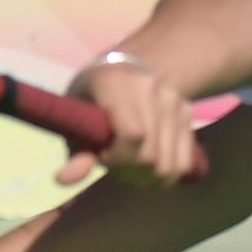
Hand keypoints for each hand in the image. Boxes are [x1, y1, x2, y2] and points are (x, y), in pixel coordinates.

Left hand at [58, 60, 194, 186]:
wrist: (125, 70)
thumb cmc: (90, 100)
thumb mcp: (75, 122)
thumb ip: (76, 152)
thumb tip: (63, 180)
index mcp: (115, 84)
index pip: (132, 136)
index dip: (117, 158)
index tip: (102, 155)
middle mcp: (150, 87)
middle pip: (150, 156)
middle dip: (129, 171)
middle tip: (114, 162)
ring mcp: (173, 99)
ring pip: (169, 164)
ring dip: (147, 176)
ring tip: (130, 162)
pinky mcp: (187, 111)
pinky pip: (183, 161)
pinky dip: (166, 173)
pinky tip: (149, 165)